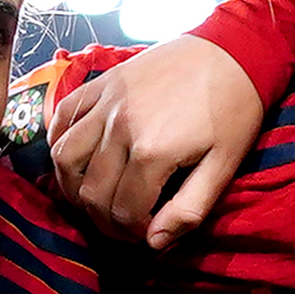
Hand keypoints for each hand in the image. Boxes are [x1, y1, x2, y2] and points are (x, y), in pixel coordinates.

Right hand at [37, 37, 263, 247]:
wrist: (233, 49)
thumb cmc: (235, 110)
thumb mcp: (224, 166)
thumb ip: (189, 209)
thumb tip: (154, 244)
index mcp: (153, 152)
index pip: (124, 211)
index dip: (131, 233)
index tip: (145, 235)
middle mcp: (120, 127)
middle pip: (91, 192)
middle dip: (103, 220)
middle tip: (121, 225)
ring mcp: (106, 102)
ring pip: (65, 158)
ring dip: (73, 187)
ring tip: (94, 198)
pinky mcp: (102, 83)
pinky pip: (63, 117)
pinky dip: (59, 142)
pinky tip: (75, 159)